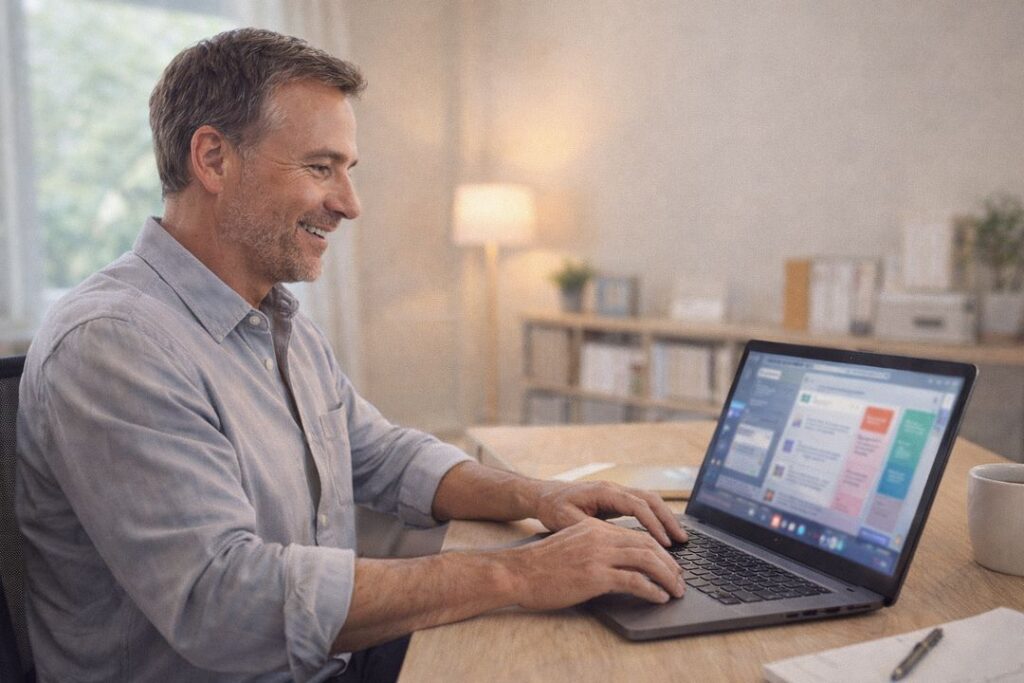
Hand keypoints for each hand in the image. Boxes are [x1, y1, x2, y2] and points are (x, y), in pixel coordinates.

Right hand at [503, 517, 685, 608]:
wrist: (517, 572)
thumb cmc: (540, 565)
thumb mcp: (571, 545)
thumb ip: (594, 547)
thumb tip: (616, 562)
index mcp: (594, 527)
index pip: (636, 534)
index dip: (658, 549)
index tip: (669, 563)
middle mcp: (599, 536)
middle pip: (647, 544)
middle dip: (669, 563)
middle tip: (680, 578)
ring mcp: (598, 554)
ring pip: (646, 559)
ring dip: (667, 576)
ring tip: (676, 590)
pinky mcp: (596, 575)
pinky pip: (634, 580)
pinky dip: (652, 589)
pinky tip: (659, 597)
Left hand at [531, 479, 687, 546]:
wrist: (542, 495)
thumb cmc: (552, 507)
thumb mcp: (565, 520)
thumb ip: (588, 528)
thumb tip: (610, 540)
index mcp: (604, 492)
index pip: (637, 506)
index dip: (653, 524)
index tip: (665, 542)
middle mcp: (614, 489)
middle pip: (650, 499)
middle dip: (668, 519)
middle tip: (683, 540)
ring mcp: (616, 493)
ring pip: (649, 501)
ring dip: (665, 518)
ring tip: (679, 539)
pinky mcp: (616, 502)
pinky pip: (642, 507)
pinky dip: (655, 518)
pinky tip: (663, 535)